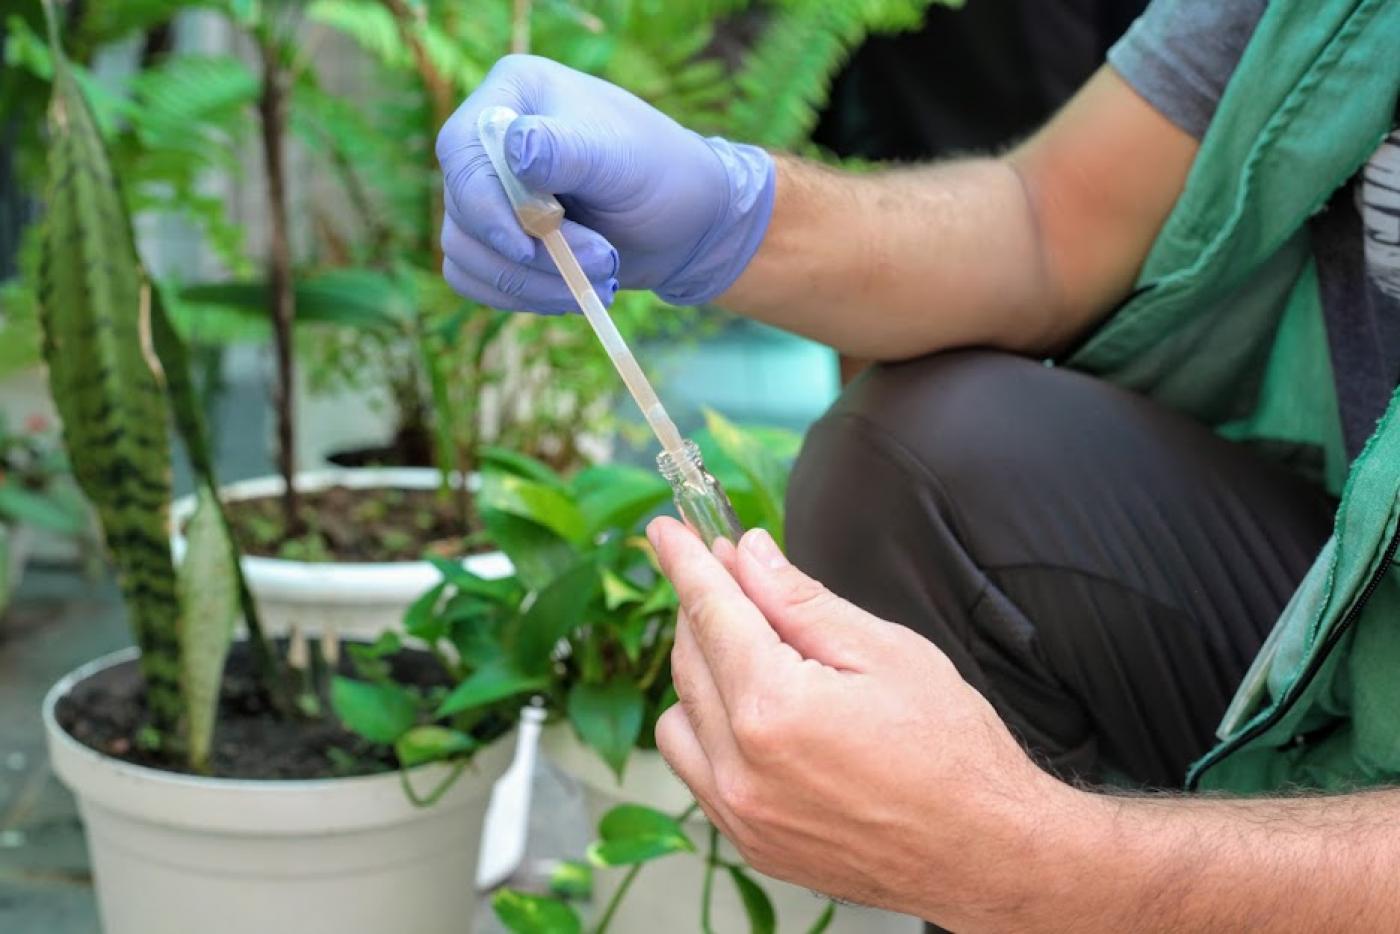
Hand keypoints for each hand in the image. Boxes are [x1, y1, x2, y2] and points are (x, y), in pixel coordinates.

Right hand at [435, 54, 774, 313]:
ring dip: (532, 283)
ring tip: (601, 279)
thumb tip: (516, 148)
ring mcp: (486, 194)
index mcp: (513, 94)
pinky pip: (474, 280)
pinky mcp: (494, 241)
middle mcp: (488, 141)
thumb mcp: (621, 157)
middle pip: (463, 209)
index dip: (484, 203)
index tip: (528, 242)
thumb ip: (567, 151)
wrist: (687, 225)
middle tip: (603, 261)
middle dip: (531, 253)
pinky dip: (521, 297)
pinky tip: (573, 293)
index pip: (461, 148)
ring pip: (465, 252)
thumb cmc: (662, 175)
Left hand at [647, 518, 1086, 928]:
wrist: (985, 852)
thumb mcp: (886, 650)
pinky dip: (710, 732)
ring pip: (678, 719)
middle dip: (703, 608)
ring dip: (702, 674)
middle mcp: (741, 767)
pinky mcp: (750, 842)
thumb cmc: (953, 753)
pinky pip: (698, 771)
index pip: (710, 611)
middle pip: (690, 659)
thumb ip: (801, 600)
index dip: (686, 562)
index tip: (667, 531)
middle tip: (731, 573)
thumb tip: (749, 556)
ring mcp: (741, 814)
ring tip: (755, 653)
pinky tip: (756, 715)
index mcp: (773, 708)